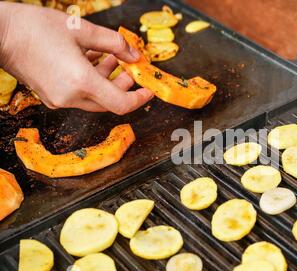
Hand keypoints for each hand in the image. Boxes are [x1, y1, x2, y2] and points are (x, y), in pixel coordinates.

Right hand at [0, 3, 152, 113]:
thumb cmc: (34, 28)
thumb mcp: (81, 29)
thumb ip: (114, 43)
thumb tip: (134, 53)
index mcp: (81, 82)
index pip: (121, 104)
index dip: (139, 99)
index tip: (148, 90)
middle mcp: (71, 97)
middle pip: (110, 101)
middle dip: (124, 85)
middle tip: (129, 67)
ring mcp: (59, 99)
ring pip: (95, 98)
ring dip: (108, 81)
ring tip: (111, 58)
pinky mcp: (51, 96)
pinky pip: (80, 95)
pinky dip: (92, 82)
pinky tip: (92, 61)